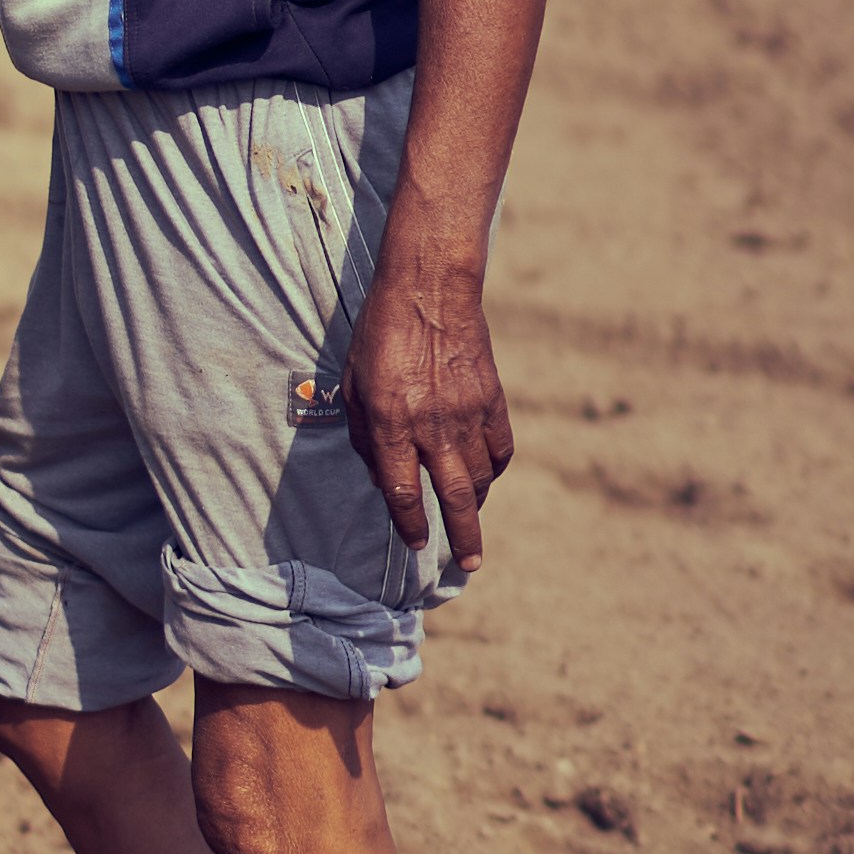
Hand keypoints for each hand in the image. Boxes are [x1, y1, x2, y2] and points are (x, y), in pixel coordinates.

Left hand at [340, 244, 514, 577]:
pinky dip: (495, 469)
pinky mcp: (492, 399)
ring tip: (471, 521)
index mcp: (391, 423)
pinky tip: (486, 476)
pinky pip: (500, 449)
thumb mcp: (353, 382)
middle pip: (454, 498)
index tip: (415, 543)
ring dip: (477, 505)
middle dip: (462, 538)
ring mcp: (467, 414)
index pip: (401, 492)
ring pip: (481, 477)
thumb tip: (380, 476)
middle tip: (469, 565)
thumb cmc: (380, 333)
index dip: (408, 524)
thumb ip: (365, 433)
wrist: (430, 288)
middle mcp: (431, 426)